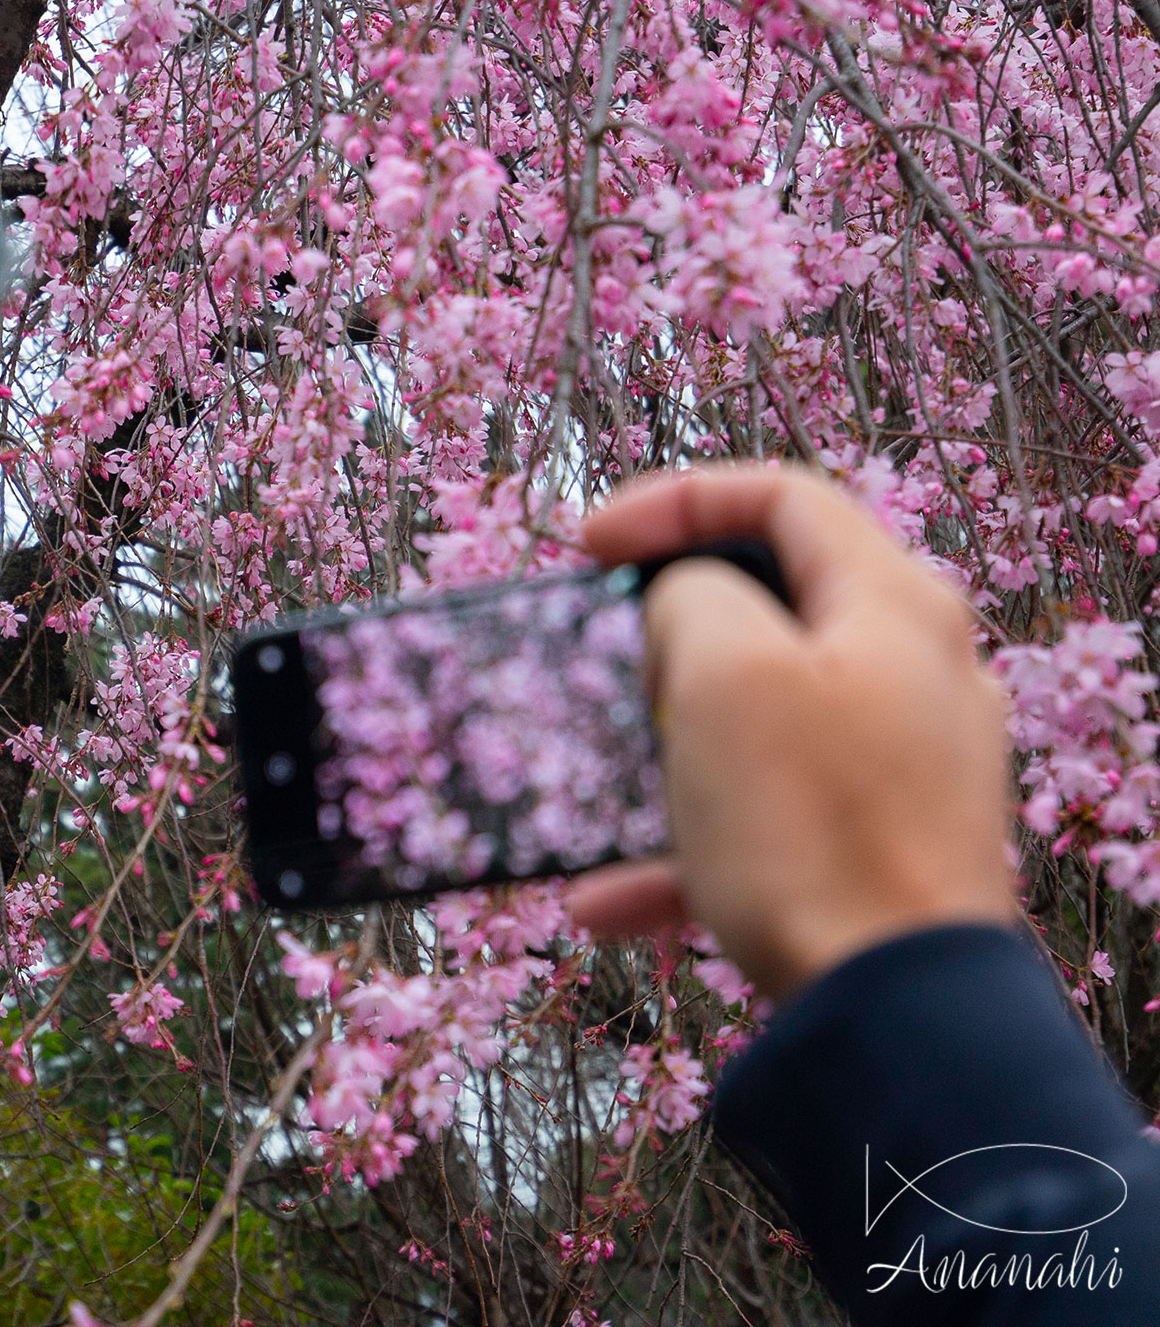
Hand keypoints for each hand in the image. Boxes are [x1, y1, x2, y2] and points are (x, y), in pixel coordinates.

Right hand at [567, 465, 1019, 998]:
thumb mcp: (722, 672)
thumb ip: (692, 600)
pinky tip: (607, 899)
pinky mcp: (879, 845)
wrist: (894, 1008)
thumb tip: (686, 610)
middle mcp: (915, 670)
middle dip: (663, 631)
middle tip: (600, 656)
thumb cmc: (808, 825)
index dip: (671, 501)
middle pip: (769, 606)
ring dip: (661, 746)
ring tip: (597, 781)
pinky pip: (765, 817)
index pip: (779, 494)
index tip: (587, 548)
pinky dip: (684, 842)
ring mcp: (903, 763)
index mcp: (893, 603)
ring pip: (757, 718)